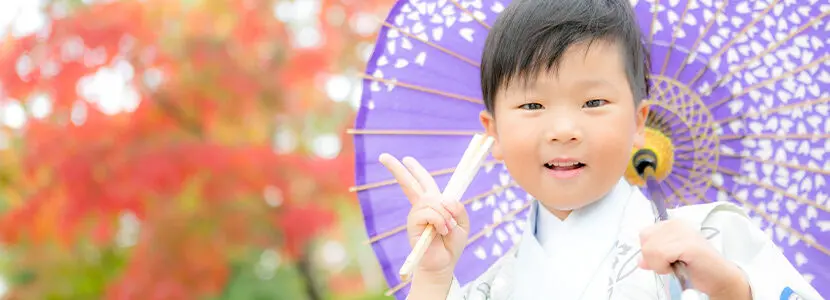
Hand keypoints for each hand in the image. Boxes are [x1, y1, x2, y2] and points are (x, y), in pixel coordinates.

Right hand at [379, 153, 469, 277]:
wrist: (444, 264)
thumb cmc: (452, 244)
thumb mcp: (462, 222)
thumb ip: (458, 208)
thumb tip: (445, 200)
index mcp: (433, 203)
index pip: (423, 183)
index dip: (415, 170)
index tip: (406, 158)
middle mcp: (421, 207)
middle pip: (409, 183)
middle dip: (397, 169)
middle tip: (382, 156)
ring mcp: (415, 216)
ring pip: (431, 201)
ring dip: (445, 214)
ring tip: (448, 228)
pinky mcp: (413, 225)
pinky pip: (429, 213)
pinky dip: (440, 221)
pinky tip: (442, 231)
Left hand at [638, 219, 750, 298]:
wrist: (720, 278)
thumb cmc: (696, 268)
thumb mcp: (669, 260)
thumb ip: (655, 255)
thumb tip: (640, 260)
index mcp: (672, 224)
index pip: (644, 234)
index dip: (651, 252)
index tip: (667, 260)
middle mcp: (677, 223)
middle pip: (645, 239)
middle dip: (653, 258)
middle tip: (672, 264)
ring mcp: (683, 231)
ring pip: (650, 248)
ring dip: (659, 264)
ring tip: (677, 265)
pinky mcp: (688, 243)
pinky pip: (660, 254)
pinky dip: (664, 266)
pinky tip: (678, 268)